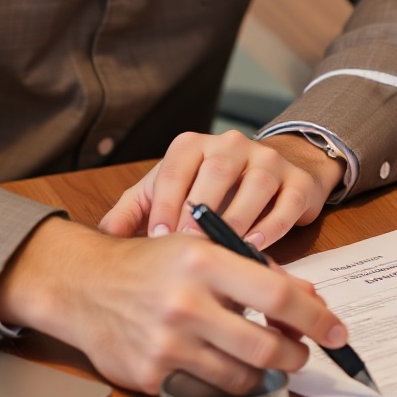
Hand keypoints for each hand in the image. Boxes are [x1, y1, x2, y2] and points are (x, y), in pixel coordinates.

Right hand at [0, 215, 351, 394]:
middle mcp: (187, 303)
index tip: (337, 331)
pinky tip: (210, 360)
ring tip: (258, 358)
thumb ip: (255, 271)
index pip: (278, 295)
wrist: (85, 287)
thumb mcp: (203, 249)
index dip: (316, 317)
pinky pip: (203, 387)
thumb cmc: (152, 264)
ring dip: (259, 373)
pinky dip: (217, 378)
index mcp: (205, 262)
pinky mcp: (151, 375)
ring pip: (239, 376)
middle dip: (294, 356)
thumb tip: (309, 297)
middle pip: (265, 347)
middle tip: (300, 354)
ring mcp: (167, 344)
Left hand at [98, 130, 341, 247]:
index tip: (158, 239)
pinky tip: (255, 248)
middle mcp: (232, 145)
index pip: (176, 168)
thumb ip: (133, 213)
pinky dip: (272, 225)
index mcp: (193, 146)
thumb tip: (99, 240)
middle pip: (218, 169)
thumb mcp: (165, 195)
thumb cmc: (207, 192)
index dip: (167, 204)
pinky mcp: (297, 181)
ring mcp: (269, 160)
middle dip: (202, 208)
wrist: (270, 177)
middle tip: (189, 245)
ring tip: (223, 251)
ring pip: (256, 183)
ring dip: (239, 218)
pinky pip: (287, 201)